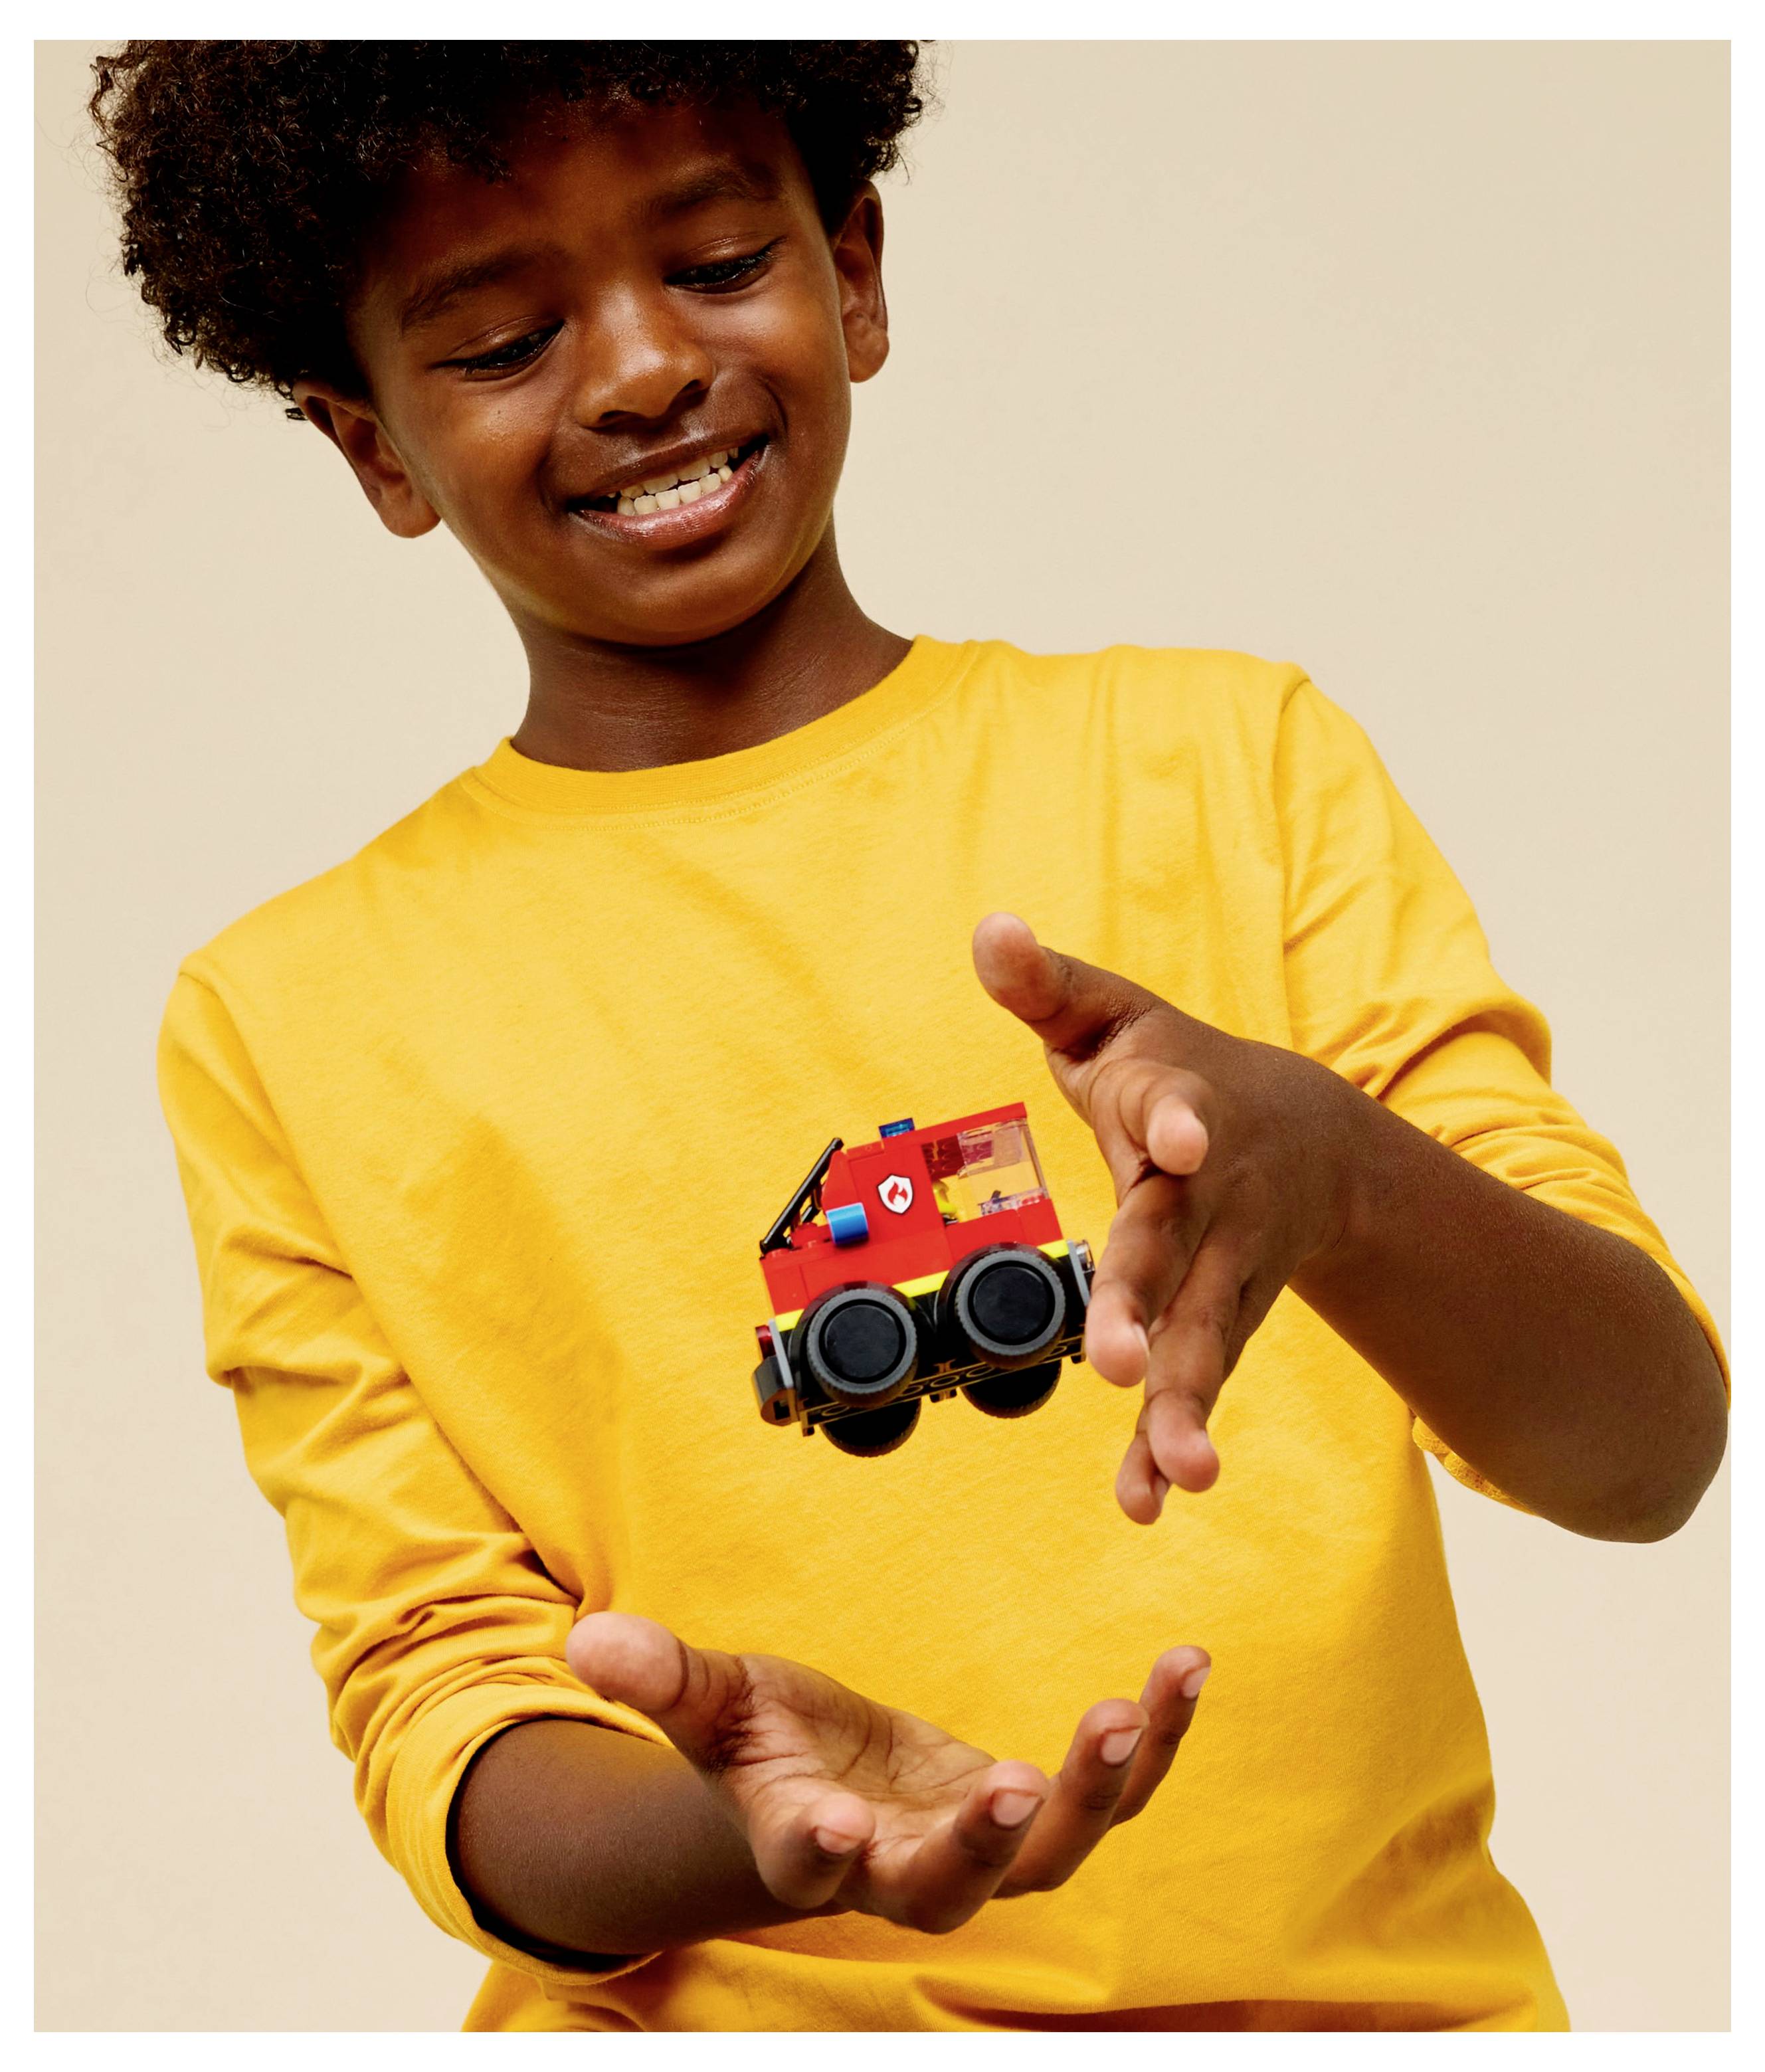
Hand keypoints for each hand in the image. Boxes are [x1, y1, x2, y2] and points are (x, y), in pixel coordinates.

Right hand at [567, 1612, 1209, 1934]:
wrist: (821, 1787)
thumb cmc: (761, 1744)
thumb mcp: (714, 1702)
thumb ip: (665, 1677)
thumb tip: (590, 1637)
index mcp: (806, 1842)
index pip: (809, 1863)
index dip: (819, 1850)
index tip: (832, 1825)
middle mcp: (897, 1866)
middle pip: (948, 1887)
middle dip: (986, 1843)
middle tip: (1019, 1782)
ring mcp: (975, 1846)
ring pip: (1052, 1853)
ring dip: (1100, 1786)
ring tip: (1137, 1701)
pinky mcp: (1031, 1812)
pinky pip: (1108, 1793)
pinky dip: (1151, 1742)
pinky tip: (1184, 1671)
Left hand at [972, 910, 1358, 1520]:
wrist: (1315, 1136)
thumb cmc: (1180, 1067)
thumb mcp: (1117, 1014)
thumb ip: (1047, 985)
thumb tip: (987, 928)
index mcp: (1178, 1107)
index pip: (1175, 1112)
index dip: (1175, 1121)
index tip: (1180, 1140)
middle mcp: (1210, 1196)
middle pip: (1176, 1253)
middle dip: (1145, 1305)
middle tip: (1115, 1364)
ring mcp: (1225, 1269)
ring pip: (1204, 1339)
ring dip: (1183, 1405)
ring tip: (1178, 1476)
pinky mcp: (1223, 1321)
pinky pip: (1198, 1383)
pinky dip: (1173, 1440)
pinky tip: (1150, 1498)